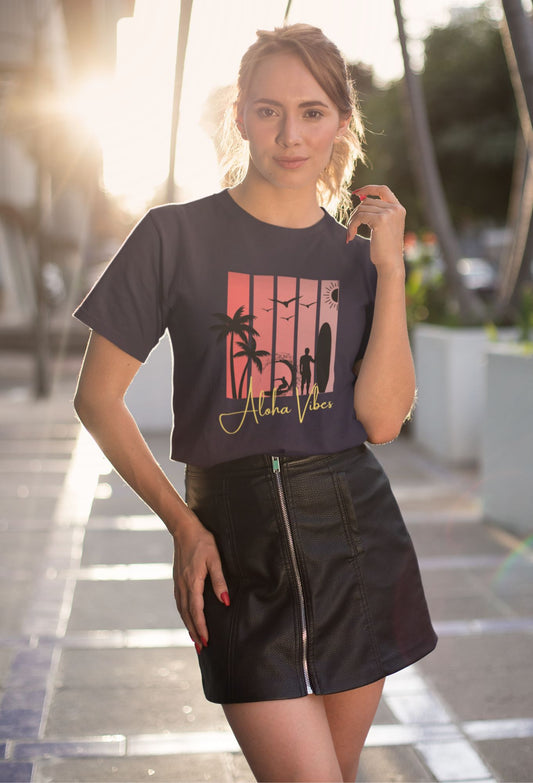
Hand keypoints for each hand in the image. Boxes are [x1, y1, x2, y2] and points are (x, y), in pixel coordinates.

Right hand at [172, 511, 228, 651]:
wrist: (184, 528)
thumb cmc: (203, 541)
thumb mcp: (215, 558)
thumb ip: (219, 580)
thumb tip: (225, 601)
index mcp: (192, 581)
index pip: (196, 610)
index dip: (201, 627)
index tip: (206, 641)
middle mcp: (183, 585)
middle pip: (187, 614)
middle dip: (194, 632)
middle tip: (201, 648)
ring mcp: (178, 582)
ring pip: (181, 609)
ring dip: (188, 625)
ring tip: (194, 638)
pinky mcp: (177, 579)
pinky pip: (179, 602)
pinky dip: (183, 614)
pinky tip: (187, 617)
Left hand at [346, 185, 405, 271]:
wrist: (390, 263)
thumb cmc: (385, 248)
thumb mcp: (385, 227)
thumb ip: (378, 212)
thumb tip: (361, 198)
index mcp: (399, 208)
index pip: (383, 190)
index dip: (369, 188)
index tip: (356, 193)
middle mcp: (396, 208)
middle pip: (367, 201)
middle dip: (356, 213)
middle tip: (351, 227)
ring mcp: (389, 213)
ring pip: (361, 209)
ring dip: (352, 221)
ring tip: (351, 233)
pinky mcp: (380, 220)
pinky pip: (359, 217)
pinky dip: (352, 226)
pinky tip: (350, 236)